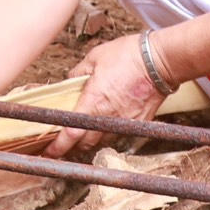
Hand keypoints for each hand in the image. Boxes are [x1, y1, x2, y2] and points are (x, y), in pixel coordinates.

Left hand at [47, 33, 164, 157]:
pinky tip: (104, 125)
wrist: (160, 62)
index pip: (71, 133)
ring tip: (82, 134)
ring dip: (90, 140)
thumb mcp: (95, 57)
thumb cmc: (128, 56)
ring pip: (101, 141)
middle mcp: (107, 117)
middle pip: (84, 143)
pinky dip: (107, 133)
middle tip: (62, 143)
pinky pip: (117, 135)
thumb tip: (70, 81)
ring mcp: (123, 123)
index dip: (58, 146)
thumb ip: (78, 73)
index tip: (49, 153)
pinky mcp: (137, 124)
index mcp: (93, 101)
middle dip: (71, 146)